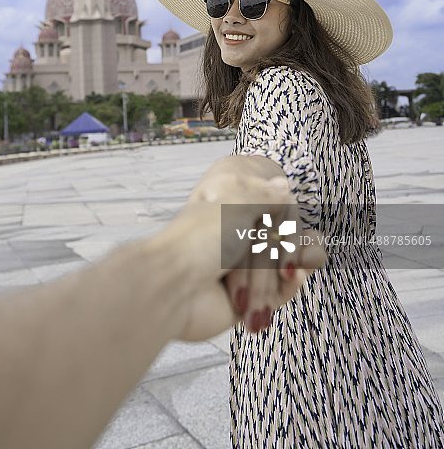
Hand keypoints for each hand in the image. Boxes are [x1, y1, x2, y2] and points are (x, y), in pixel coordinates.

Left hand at [158, 155, 324, 340]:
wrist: (173, 287)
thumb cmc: (200, 239)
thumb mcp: (235, 205)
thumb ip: (263, 197)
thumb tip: (282, 184)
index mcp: (224, 215)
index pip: (265, 211)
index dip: (284, 213)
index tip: (292, 208)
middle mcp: (229, 243)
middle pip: (275, 241)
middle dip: (291, 241)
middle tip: (305, 241)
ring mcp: (237, 274)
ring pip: (278, 269)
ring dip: (296, 262)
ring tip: (313, 258)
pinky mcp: (244, 304)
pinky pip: (275, 295)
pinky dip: (289, 286)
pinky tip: (297, 275)